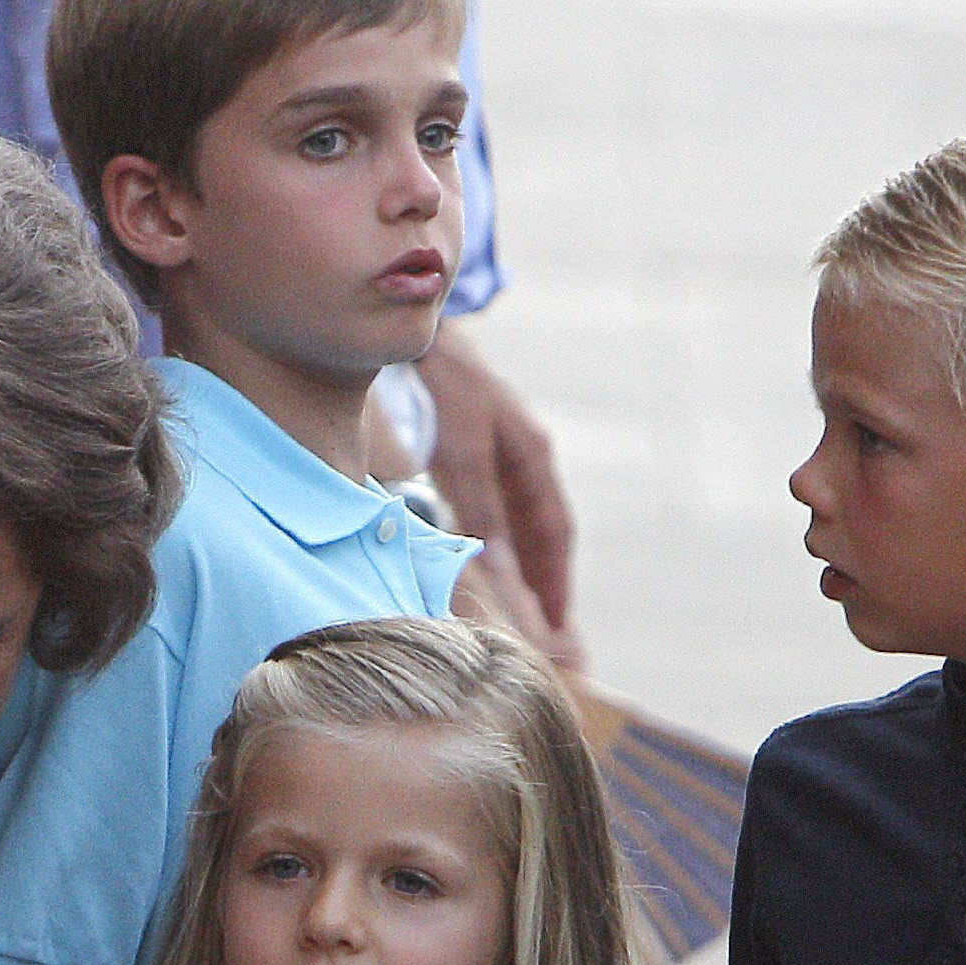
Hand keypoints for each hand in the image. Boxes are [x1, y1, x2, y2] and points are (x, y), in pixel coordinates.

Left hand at [417, 328, 581, 644]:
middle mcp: (520, 455)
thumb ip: (480, 510)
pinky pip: (485, 510)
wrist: (409, 325)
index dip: (555, 582)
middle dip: (543, 586)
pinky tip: (472, 567)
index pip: (553, 531)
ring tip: (516, 616)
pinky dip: (486, 546)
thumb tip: (501, 576)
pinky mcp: (463, 448)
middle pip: (538, 534)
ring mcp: (495, 451)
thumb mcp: (462, 448)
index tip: (557, 632)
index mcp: (531, 455)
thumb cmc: (439, 382)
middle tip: (549, 639)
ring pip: (512, 525)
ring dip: (516, 570)